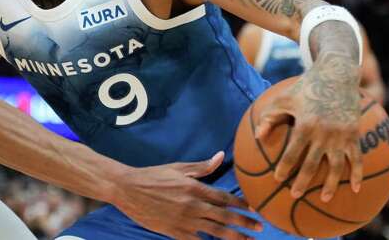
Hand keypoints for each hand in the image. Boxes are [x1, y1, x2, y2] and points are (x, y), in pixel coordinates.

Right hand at [112, 151, 261, 239]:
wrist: (127, 189)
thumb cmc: (152, 176)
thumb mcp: (177, 168)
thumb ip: (202, 167)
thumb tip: (221, 157)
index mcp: (195, 187)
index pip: (225, 197)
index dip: (241, 204)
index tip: (254, 208)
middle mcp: (193, 205)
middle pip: (226, 217)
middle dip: (245, 223)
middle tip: (260, 228)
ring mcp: (185, 220)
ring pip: (216, 232)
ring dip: (235, 237)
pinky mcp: (174, 232)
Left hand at [255, 71, 362, 201]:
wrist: (337, 75)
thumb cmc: (305, 88)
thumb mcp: (283, 98)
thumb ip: (270, 117)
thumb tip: (258, 137)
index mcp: (305, 124)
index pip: (292, 152)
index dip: (284, 167)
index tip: (277, 179)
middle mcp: (324, 132)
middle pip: (312, 164)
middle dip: (302, 181)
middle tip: (294, 195)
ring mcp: (341, 135)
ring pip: (336, 166)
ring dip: (330, 184)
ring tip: (323, 199)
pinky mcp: (354, 135)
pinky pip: (357, 159)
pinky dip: (357, 174)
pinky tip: (355, 189)